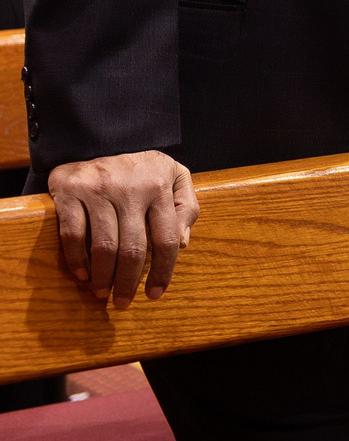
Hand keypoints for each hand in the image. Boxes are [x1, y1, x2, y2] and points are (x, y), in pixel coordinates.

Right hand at [48, 151, 196, 304]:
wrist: (101, 138)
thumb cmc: (143, 168)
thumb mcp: (175, 176)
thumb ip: (185, 207)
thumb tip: (182, 244)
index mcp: (160, 187)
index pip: (166, 238)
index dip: (162, 271)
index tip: (155, 294)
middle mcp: (131, 189)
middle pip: (133, 248)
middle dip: (128, 282)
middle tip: (123, 302)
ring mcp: (99, 191)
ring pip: (103, 246)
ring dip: (103, 277)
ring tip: (103, 293)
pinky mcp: (70, 193)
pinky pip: (72, 234)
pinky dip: (77, 260)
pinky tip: (83, 275)